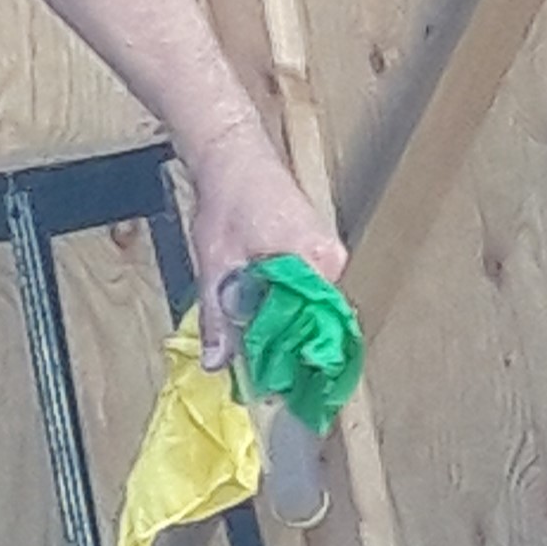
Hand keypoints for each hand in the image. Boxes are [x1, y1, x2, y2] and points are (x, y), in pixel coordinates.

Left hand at [181, 115, 345, 368]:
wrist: (232, 153)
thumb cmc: (228, 198)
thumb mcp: (215, 263)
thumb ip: (220, 315)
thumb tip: (219, 363)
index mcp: (316, 263)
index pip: (315, 330)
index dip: (292, 363)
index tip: (274, 392)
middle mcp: (331, 262)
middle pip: (313, 324)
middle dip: (286, 352)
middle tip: (259, 383)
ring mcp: (325, 257)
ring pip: (307, 310)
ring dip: (281, 332)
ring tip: (256, 359)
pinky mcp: (314, 253)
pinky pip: (303, 294)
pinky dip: (282, 311)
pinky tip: (259, 326)